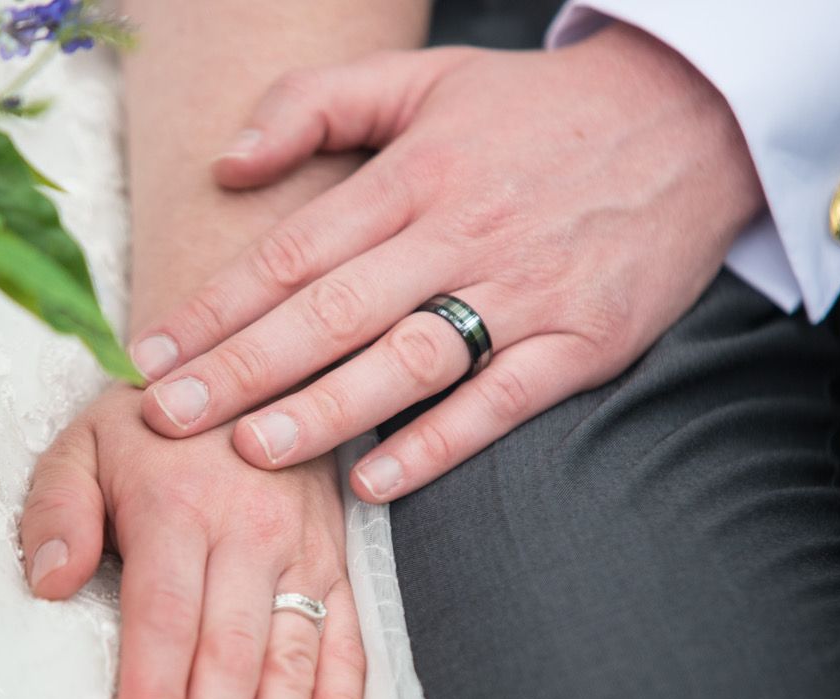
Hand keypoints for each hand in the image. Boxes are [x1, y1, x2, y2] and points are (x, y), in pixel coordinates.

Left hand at [18, 385, 364, 698]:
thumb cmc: (150, 420)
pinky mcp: (335, 558)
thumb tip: (50, 583)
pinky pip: (347, 635)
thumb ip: (57, 509)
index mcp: (178, 505)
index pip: (165, 618)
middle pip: (232, 652)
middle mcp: (249, 530)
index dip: (155, 695)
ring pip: (293, 655)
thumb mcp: (82, 441)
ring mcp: (301, 547)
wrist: (243, 365)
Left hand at [125, 24, 763, 501]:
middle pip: (331, 311)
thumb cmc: (538, 110)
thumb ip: (318, 105)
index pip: (291, 251)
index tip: (150, 356)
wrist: (690, 118)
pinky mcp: (582, 340)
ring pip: (409, 358)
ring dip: (326, 410)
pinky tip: (376, 478)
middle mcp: (459, 233)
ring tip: (252, 451)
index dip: (214, 307)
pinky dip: (439, 442)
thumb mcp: (426, 78)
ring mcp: (525, 290)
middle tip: (166, 420)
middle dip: (240, 369)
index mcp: (413, 175)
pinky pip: (501, 400)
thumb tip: (228, 164)